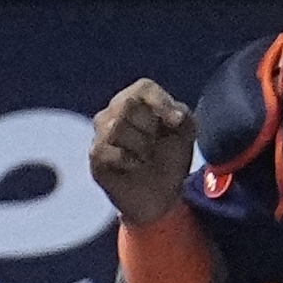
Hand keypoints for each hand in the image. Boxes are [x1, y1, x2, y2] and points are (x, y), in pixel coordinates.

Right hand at [91, 79, 196, 225]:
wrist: (161, 193)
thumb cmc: (171, 156)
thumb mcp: (186, 133)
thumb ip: (183, 115)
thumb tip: (175, 116)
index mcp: (138, 99)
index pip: (143, 89)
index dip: (160, 103)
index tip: (176, 122)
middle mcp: (114, 111)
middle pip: (128, 105)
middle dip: (150, 127)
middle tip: (156, 143)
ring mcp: (102, 132)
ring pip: (117, 127)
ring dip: (142, 146)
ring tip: (146, 156)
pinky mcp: (96, 155)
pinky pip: (110, 151)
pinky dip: (130, 161)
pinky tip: (135, 166)